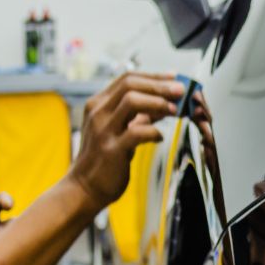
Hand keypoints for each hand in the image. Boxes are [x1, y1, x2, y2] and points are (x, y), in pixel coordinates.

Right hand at [68, 73, 182, 210]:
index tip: (174, 78)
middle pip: (130, 85)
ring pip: (131, 101)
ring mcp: (103, 130)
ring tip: (174, 110)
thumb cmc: (104, 159)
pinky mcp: (111, 150)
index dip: (154, 76)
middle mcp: (98, 113)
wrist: (84, 188)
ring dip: (157, 102)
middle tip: (181, 90)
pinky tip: (160, 136)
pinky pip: (136, 132)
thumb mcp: (119, 130)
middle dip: (159, 85)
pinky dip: (153, 131)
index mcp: (99, 105)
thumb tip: (165, 103)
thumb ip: (139, 116)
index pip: (127, 79)